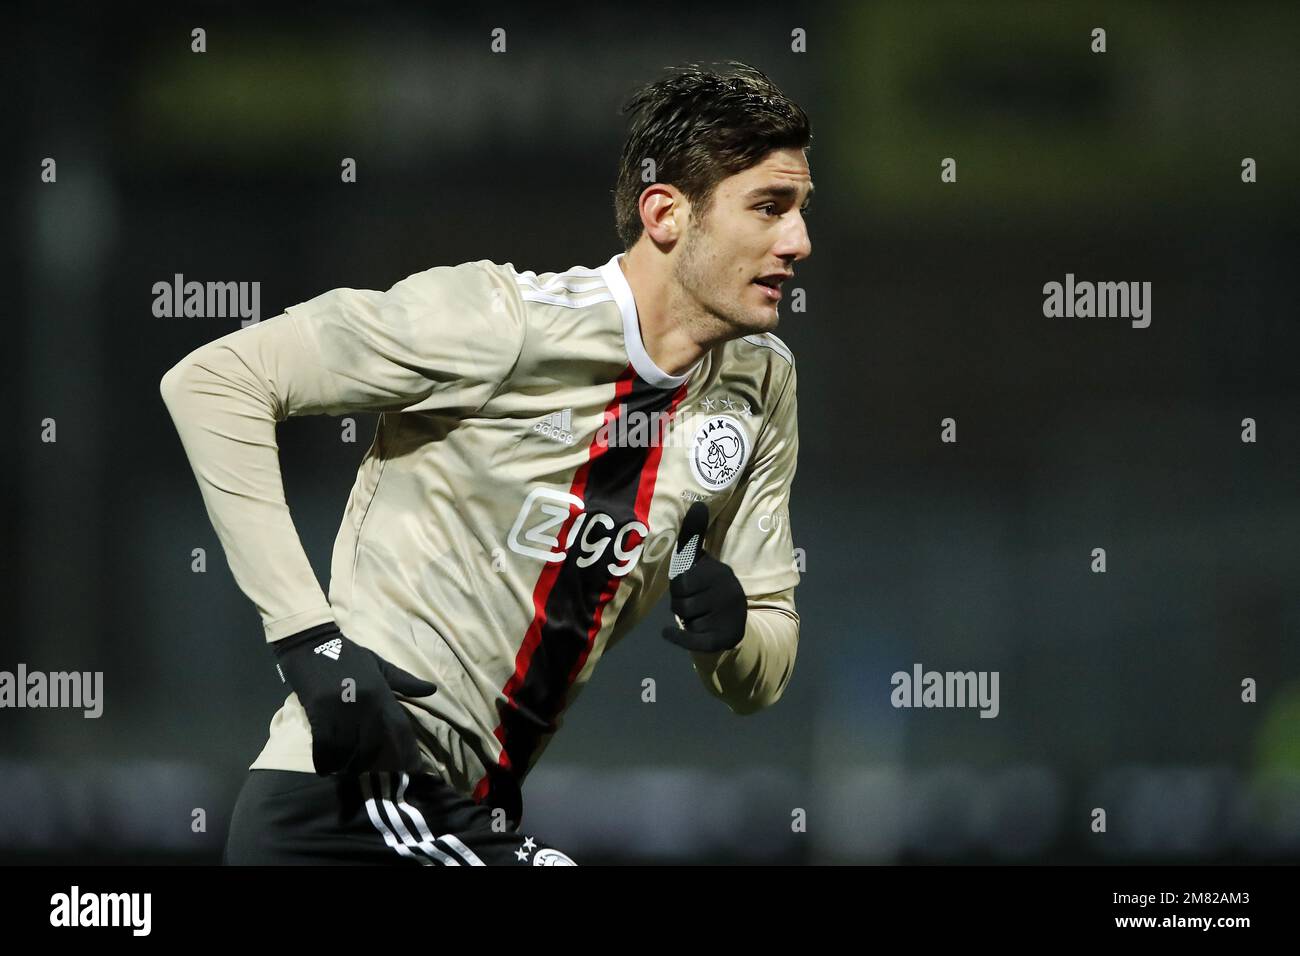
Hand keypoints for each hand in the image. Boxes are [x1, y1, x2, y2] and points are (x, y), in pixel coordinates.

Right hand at [272, 622, 436, 774]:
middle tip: (368, 774)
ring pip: (348, 748)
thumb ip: (405, 682)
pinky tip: (325, 768)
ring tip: (345, 772)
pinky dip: (325, 759)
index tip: (411, 770)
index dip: (407, 751)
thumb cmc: (348, 655)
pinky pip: (324, 744)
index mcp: (381, 693)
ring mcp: (341, 709)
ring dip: (346, 764)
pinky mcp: (318, 712)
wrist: (312, 643)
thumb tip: (432, 690)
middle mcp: (365, 704)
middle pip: (373, 745)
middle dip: (371, 763)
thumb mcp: (380, 665)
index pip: (400, 728)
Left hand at [661, 502, 747, 653]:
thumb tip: (698, 504)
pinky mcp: (722, 637)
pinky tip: (668, 634)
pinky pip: (691, 640)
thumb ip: (694, 535)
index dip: (679, 588)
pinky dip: (677, 638)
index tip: (691, 588)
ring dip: (687, 621)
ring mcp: (727, 615)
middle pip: (680, 603)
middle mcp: (727, 592)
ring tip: (700, 615)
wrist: (733, 623)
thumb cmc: (710, 587)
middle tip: (694, 604)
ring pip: (686, 621)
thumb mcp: (702, 561)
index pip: (679, 582)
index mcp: (719, 572)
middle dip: (681, 605)